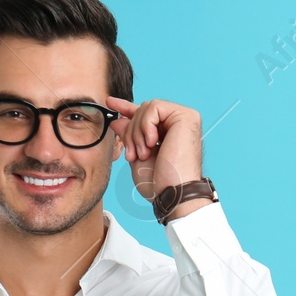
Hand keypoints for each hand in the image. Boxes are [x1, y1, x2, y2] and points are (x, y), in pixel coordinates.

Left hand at [104, 96, 210, 220]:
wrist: (172, 193)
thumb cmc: (159, 182)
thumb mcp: (137, 156)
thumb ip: (130, 136)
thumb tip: (117, 120)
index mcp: (170, 132)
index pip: (146, 115)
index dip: (126, 108)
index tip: (110, 102)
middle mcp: (179, 123)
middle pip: (143, 110)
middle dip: (131, 132)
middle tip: (133, 154)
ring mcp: (185, 118)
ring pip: (146, 108)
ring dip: (138, 133)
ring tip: (143, 153)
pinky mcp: (186, 117)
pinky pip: (154, 108)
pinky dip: (146, 126)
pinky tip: (152, 143)